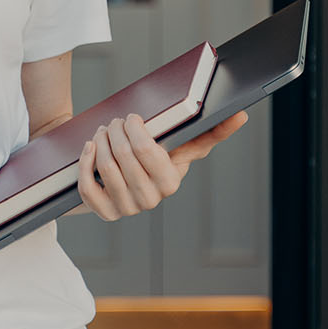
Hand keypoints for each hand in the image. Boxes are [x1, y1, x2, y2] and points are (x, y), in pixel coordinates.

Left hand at [76, 110, 249, 221]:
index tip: (133, 117)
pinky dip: (85, 163)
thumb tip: (241, 115)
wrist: (122, 174)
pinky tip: (89, 148)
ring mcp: (126, 209)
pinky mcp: (104, 213)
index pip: (147, 152)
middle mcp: (150, 200)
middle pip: (123, 156)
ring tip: (103, 131)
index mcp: (171, 181)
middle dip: (115, 132)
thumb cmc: (154, 154)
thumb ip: (210, 132)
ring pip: (106, 167)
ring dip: (100, 142)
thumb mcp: (179, 143)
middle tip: (115, 121)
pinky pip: (88, 187)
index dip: (135, 130)